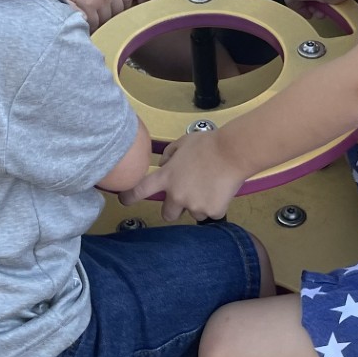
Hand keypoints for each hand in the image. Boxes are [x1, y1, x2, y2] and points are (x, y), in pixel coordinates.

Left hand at [120, 129, 246, 221]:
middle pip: (167, 214)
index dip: (129, 197)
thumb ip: (169, 155)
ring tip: (211, 186)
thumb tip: (163, 165)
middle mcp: (177, 195)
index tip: (125, 200)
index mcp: (167, 177)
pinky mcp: (212, 211)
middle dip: (175, 208)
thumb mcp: (182, 143)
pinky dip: (216, 205)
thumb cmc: (207, 144)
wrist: (233, 152)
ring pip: (193, 214)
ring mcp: (194, 205)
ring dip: (199, 205)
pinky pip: (212, 213)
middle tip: (188, 196)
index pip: (140, 190)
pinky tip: (222, 190)